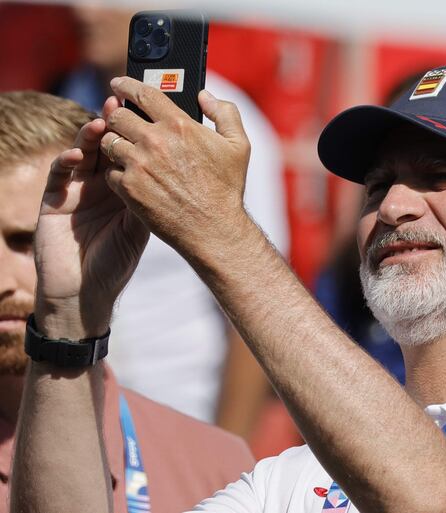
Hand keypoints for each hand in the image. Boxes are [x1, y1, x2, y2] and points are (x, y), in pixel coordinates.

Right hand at [35, 118, 148, 338]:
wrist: (85, 291)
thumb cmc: (116, 262)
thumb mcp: (140, 227)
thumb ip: (150, 198)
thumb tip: (174, 168)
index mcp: (123, 188)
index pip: (131, 152)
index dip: (138, 133)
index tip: (150, 114)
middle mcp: (100, 184)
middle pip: (107, 145)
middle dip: (115, 123)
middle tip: (124, 103)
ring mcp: (76, 189)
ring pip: (83, 152)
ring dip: (91, 134)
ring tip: (103, 120)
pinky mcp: (55, 199)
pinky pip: (60, 172)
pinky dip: (68, 160)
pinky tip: (78, 154)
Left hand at [100, 78, 250, 256]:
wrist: (213, 228)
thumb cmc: (227, 188)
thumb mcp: (238, 145)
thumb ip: (225, 113)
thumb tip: (204, 96)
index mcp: (180, 125)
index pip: (142, 93)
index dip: (126, 84)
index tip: (119, 83)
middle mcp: (155, 141)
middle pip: (117, 115)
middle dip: (117, 115)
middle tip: (120, 121)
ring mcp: (139, 165)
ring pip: (109, 141)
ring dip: (115, 143)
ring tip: (125, 150)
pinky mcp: (128, 188)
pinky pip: (110, 171)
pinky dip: (118, 172)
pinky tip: (131, 176)